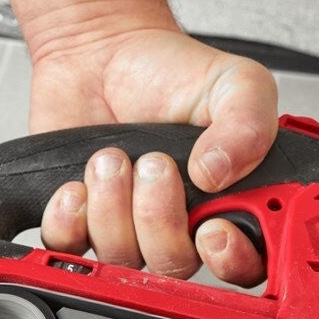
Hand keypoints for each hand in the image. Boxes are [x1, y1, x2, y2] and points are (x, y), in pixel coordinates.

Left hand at [30, 27, 277, 285]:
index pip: (246, 263)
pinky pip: (71, 247)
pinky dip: (70, 219)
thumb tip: (218, 173)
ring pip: (121, 257)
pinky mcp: (81, 222)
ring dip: (112, 207)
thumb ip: (249, 124)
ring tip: (111, 157)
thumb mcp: (235, 83)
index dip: (231, 259)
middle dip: (159, 218)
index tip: (212, 227)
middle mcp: (181, 223)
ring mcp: (129, 227)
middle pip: (175, 264)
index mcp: (230, 202)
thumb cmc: (171, 72)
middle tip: (154, 165)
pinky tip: (77, 186)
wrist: (104, 54)